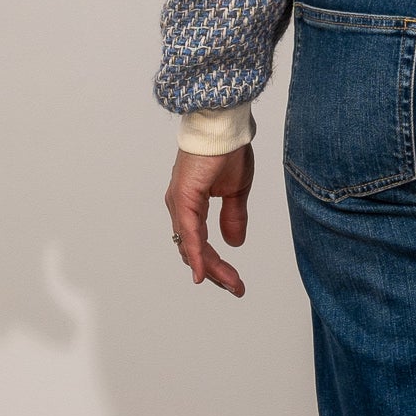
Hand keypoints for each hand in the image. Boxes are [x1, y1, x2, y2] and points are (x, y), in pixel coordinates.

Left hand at [165, 145, 252, 296]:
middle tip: (236, 288)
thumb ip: (233, 217)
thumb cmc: (228, 150)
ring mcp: (179, 203)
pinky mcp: (183, 198)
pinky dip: (196, 254)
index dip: (216, 264)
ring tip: (231, 284)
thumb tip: (234, 243)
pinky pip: (189, 234)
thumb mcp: (236, 192)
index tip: (235, 282)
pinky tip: (203, 271)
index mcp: (190, 205)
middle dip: (215, 272)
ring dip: (211, 268)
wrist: (224, 126)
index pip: (200, 243)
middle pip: (193, 250)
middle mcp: (180, 207)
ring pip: (191, 246)